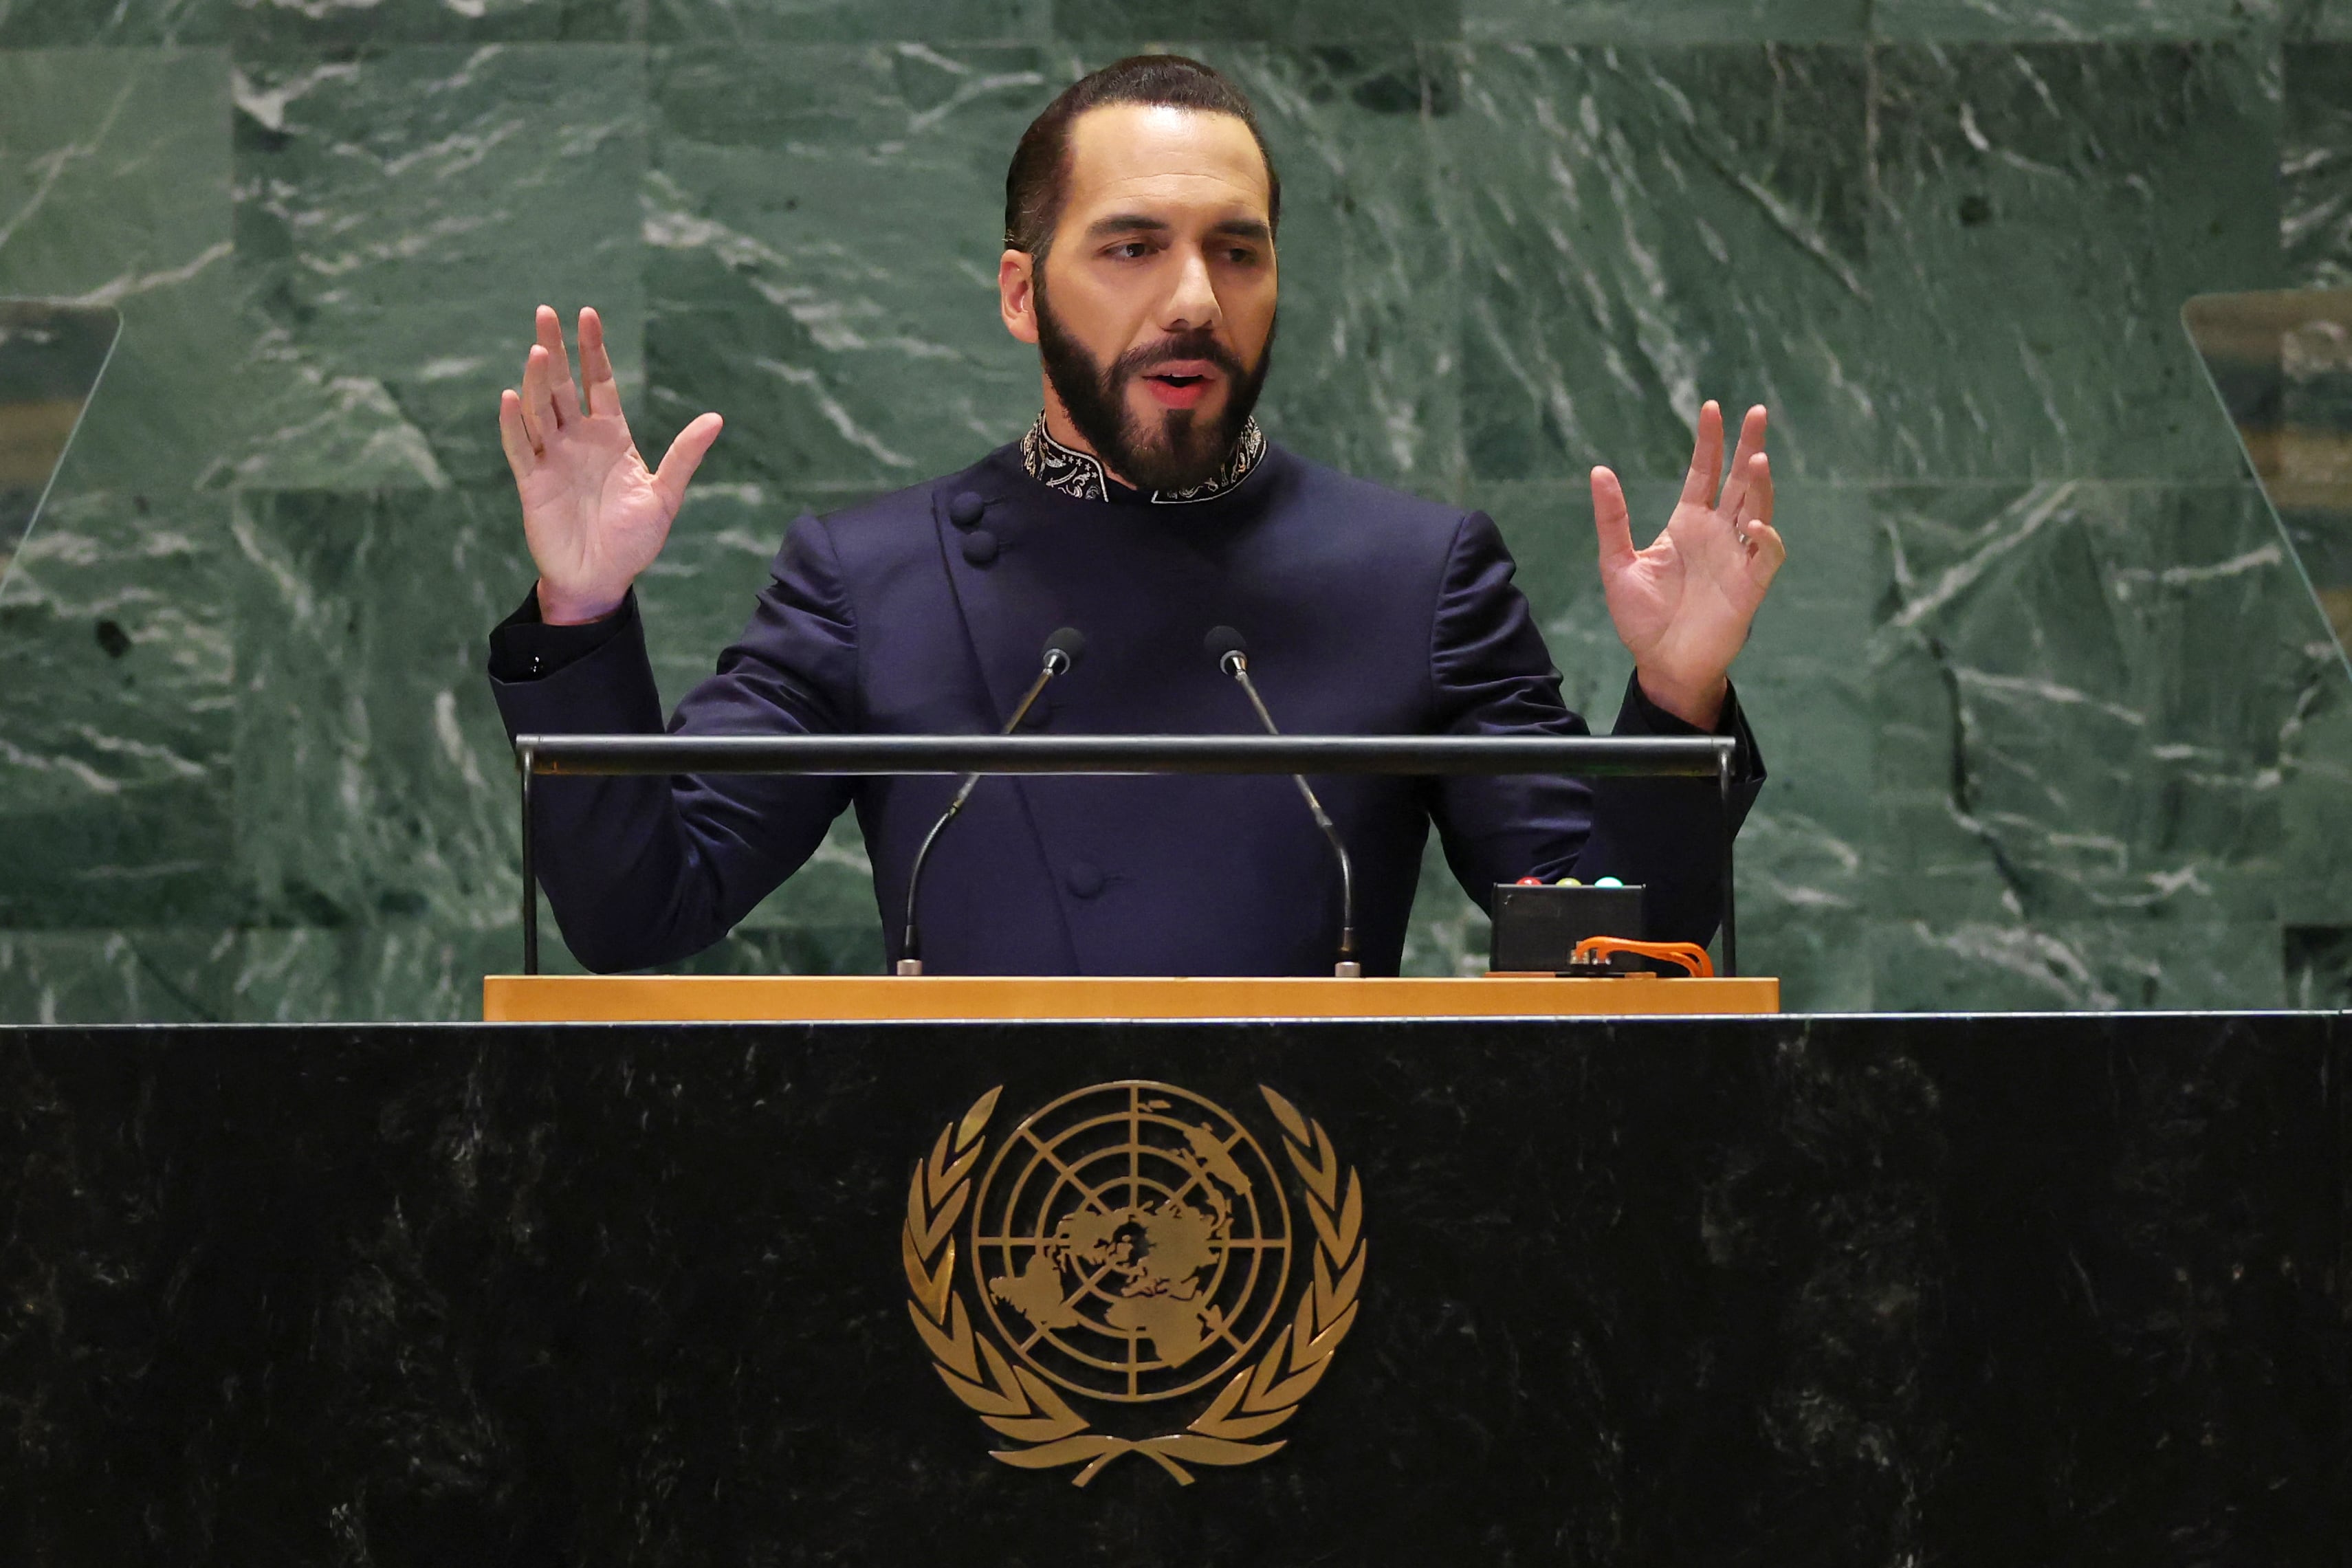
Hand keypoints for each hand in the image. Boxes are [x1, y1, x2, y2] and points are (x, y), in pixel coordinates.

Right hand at [498, 305, 722, 624]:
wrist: (604, 579)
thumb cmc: (634, 541)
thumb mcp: (665, 495)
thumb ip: (684, 456)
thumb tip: (716, 418)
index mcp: (611, 437)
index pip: (599, 383)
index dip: (592, 350)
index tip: (587, 314)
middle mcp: (578, 440)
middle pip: (562, 386)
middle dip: (554, 350)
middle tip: (546, 312)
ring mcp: (553, 459)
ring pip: (539, 410)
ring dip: (536, 381)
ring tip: (536, 349)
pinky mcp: (533, 483)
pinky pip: (520, 447)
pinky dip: (513, 424)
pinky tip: (511, 397)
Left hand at [1591, 401, 1784, 728]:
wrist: (1660, 663)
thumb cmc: (1640, 618)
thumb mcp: (1616, 563)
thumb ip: (1612, 519)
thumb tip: (1598, 470)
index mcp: (1686, 525)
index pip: (1704, 473)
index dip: (1710, 442)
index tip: (1712, 408)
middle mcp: (1717, 534)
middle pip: (1740, 481)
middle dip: (1749, 446)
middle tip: (1757, 411)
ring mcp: (1736, 558)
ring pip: (1759, 508)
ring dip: (1762, 484)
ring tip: (1758, 457)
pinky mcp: (1750, 586)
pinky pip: (1765, 556)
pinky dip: (1764, 537)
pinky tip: (1753, 523)